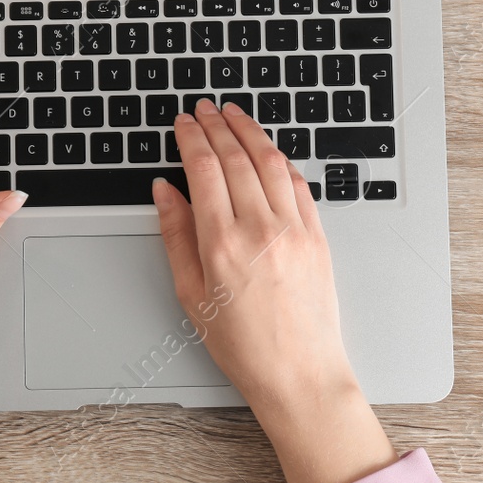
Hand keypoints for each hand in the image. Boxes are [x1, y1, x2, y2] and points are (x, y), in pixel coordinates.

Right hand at [152, 100, 396, 482]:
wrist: (299, 374)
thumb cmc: (244, 345)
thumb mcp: (191, 294)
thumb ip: (176, 235)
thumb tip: (165, 191)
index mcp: (222, 244)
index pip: (203, 169)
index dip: (191, 137)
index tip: (183, 122)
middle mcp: (260, 229)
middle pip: (236, 157)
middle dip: (217, 125)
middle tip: (204, 108)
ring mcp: (294, 229)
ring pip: (270, 161)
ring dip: (250, 131)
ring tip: (234, 114)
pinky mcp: (318, 235)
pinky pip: (298, 183)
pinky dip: (280, 159)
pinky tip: (268, 151)